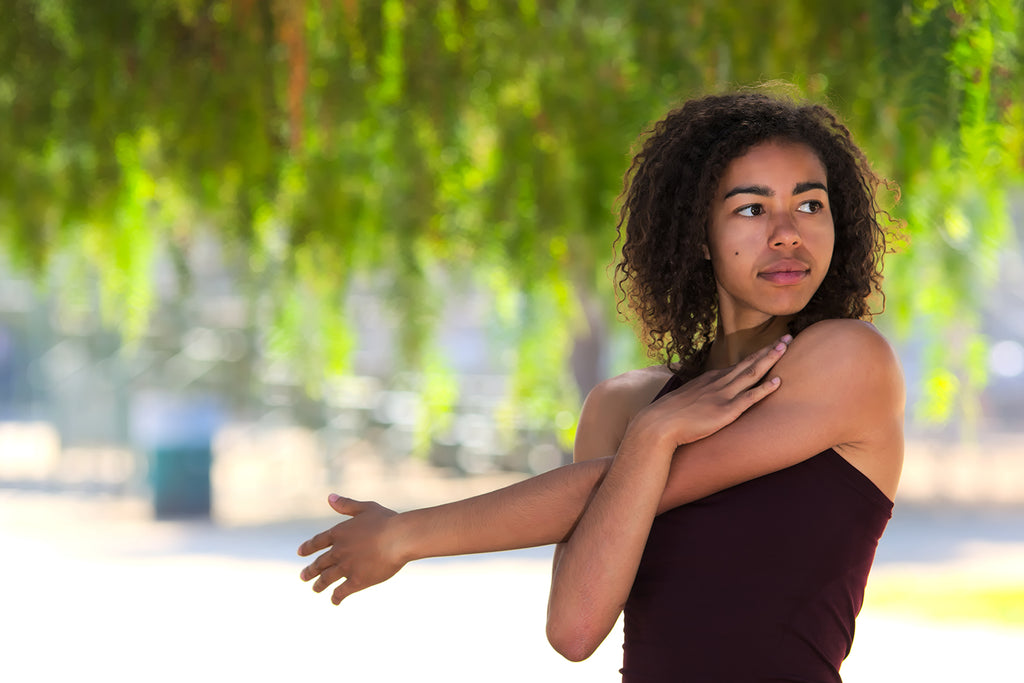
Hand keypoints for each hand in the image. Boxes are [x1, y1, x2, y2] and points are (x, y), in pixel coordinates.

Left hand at [298, 494, 403, 604]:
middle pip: (319, 563)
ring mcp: (346, 567)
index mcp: (338, 533)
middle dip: (310, 571)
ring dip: (319, 585)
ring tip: (315, 589)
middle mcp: (338, 551)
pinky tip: (334, 601)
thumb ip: (346, 504)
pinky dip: (336, 597)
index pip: (317, 542)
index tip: (300, 552)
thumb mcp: (365, 508)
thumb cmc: (386, 521)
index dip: (308, 547)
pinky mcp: (357, 581)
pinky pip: (342, 592)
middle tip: (303, 577)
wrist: (399, 538)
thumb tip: (329, 498)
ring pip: (327, 579)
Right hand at [630, 334, 791, 448]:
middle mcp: (718, 383)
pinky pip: (749, 398)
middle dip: (769, 350)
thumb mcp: (684, 400)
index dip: (757, 355)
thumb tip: (699, 401)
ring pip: (751, 373)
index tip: (771, 346)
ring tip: (785, 348)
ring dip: (769, 360)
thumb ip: (697, 397)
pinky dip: (765, 388)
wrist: (658, 425)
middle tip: (787, 338)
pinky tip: (779, 381)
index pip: (738, 365)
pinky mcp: (725, 411)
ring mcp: (722, 395)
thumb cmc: (667, 416)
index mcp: (709, 380)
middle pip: (748, 363)